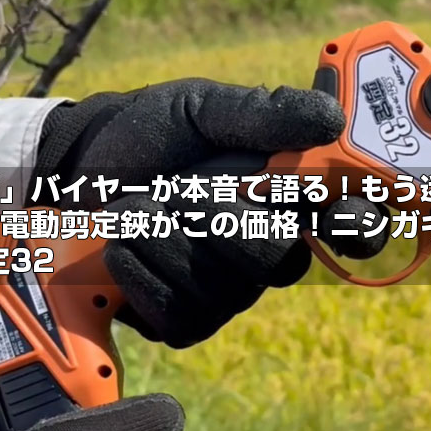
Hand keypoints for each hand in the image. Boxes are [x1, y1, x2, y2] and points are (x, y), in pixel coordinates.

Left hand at [36, 78, 388, 347]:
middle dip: (223, 219)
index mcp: (286, 198)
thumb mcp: (200, 109)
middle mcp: (268, 251)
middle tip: (181, 186)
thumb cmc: (144, 134)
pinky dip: (143, 274)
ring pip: (226, 288)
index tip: (334, 213)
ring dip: (168, 238)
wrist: (72, 174)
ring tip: (134, 206)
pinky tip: (121, 247)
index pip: (352, 224)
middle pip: (283, 262)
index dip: (357, 224)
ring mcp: (228, 292)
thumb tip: (331, 119)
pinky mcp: (186, 321)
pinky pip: (182, 314)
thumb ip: (261, 113)